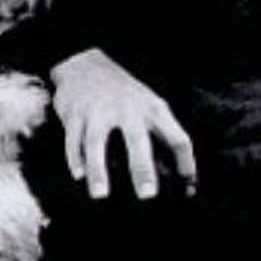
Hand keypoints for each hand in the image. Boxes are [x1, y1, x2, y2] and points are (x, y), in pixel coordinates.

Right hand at [48, 47, 195, 199]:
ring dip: (99, 169)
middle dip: (142, 168)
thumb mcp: (148, 106)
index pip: (176, 137)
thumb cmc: (124, 94)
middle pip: (137, 140)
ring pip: (97, 142)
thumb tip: (178, 175)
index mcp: (154, 110)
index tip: (188, 187)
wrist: (86, 65)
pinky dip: (74, 158)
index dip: (186, 162)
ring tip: (100, 193)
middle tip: (147, 194)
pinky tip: (78, 175)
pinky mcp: (75, 114)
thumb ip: (161, 135)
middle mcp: (128, 110)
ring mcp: (99, 112)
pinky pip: (73, 139)